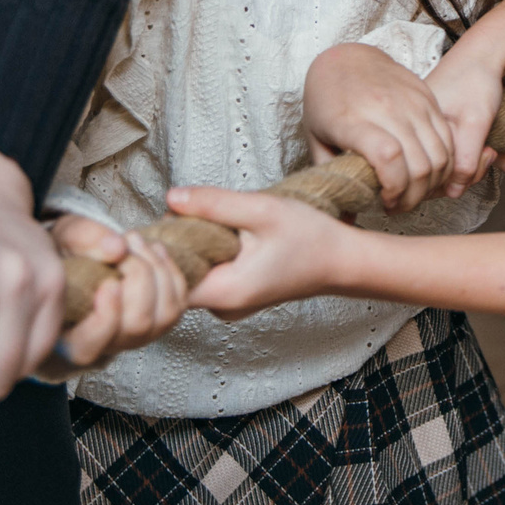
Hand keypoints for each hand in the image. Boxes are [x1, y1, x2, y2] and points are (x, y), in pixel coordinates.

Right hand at [37, 215, 191, 376]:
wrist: (81, 259)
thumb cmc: (64, 254)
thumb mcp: (61, 238)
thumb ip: (81, 240)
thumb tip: (117, 248)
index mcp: (67, 337)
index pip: (88, 346)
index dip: (106, 317)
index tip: (110, 283)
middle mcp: (105, 345)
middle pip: (136, 325)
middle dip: (138, 276)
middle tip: (125, 243)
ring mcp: (136, 336)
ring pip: (164, 316)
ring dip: (158, 270)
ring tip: (137, 242)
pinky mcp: (159, 322)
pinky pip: (179, 304)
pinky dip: (172, 272)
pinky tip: (154, 250)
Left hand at [168, 185, 356, 318]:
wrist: (342, 260)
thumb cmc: (312, 238)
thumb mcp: (263, 210)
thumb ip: (215, 203)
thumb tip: (171, 198)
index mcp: (225, 292)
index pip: (167, 279)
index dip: (162, 248)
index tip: (170, 220)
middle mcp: (222, 307)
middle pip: (175, 276)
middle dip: (177, 241)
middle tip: (191, 213)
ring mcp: (228, 304)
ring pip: (191, 272)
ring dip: (193, 244)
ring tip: (213, 222)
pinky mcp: (234, 295)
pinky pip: (206, 273)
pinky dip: (207, 251)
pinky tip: (223, 234)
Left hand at [304, 44, 453, 213]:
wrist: (346, 58)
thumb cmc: (326, 101)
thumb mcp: (316, 139)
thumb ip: (330, 179)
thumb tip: (343, 221)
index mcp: (352, 120)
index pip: (388, 158)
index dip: (394, 188)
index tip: (384, 201)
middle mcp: (385, 108)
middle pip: (419, 163)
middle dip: (413, 196)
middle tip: (398, 205)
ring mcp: (410, 101)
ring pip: (440, 154)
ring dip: (432, 183)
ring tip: (412, 191)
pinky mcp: (427, 97)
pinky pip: (447, 137)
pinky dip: (444, 162)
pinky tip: (426, 172)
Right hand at [425, 44, 504, 194]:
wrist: (482, 53)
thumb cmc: (476, 80)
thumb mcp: (476, 122)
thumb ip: (465, 160)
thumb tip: (453, 193)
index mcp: (415, 128)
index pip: (427, 174)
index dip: (455, 180)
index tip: (480, 164)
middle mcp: (413, 130)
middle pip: (431, 173)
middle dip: (462, 175)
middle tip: (487, 155)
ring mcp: (421, 128)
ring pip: (438, 165)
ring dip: (464, 167)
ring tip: (486, 151)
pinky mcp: (431, 126)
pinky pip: (442, 153)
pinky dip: (461, 156)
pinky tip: (479, 147)